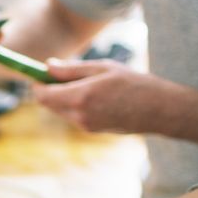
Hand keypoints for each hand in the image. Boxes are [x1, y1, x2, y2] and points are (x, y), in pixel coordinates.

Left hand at [32, 59, 178, 133]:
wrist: (159, 110)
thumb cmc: (134, 83)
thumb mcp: (103, 68)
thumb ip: (72, 69)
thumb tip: (48, 66)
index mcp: (81, 97)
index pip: (43, 96)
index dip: (37, 84)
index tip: (39, 73)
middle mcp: (79, 115)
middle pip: (49, 104)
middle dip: (50, 89)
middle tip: (63, 73)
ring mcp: (85, 126)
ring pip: (61, 110)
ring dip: (65, 96)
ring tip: (90, 82)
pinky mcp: (92, 130)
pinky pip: (74, 115)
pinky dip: (76, 104)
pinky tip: (98, 95)